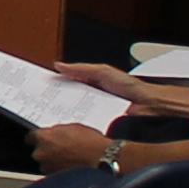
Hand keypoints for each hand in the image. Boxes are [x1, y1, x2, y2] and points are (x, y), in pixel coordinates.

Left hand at [30, 120, 117, 171]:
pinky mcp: (55, 178)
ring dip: (53, 162)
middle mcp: (41, 154)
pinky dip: (60, 170)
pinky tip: (71, 166)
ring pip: (46, 163)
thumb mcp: (72, 128)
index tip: (39, 139)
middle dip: (47, 151)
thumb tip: (53, 134)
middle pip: (38, 151)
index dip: (37, 138)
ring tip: (70, 159)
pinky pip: (54, 172)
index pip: (30, 137)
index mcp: (43, 137)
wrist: (103, 159)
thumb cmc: (91, 143)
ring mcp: (47, 167)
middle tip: (62, 150)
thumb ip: (56, 131)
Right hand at [51, 64, 188, 117]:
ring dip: (64, 111)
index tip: (41, 84)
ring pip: (74, 111)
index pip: (68, 81)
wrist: (148, 105)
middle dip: (55, 98)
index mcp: (90, 82)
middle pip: (68, 97)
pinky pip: (84, 121)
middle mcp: (91, 96)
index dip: (55, 82)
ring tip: (50, 110)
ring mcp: (94, 110)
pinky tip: (69, 120)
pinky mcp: (98, 121)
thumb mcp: (103, 71)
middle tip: (41, 98)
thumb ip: (81, 68)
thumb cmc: (131, 87)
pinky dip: (76, 121)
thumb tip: (60, 65)